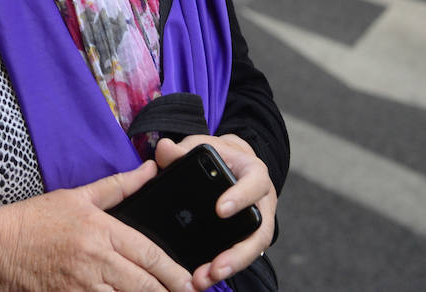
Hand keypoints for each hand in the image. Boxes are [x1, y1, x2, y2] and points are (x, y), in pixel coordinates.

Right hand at [0, 160, 192, 291]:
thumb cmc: (37, 219)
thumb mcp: (78, 196)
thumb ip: (119, 186)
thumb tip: (150, 169)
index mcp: (101, 230)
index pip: (149, 254)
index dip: (174, 272)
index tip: (191, 281)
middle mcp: (96, 260)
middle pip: (144, 284)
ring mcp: (83, 286)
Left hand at [153, 136, 275, 289]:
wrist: (232, 163)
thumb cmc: (218, 156)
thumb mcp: (201, 147)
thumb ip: (181, 150)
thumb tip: (163, 148)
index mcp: (254, 172)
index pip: (254, 183)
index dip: (240, 197)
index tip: (220, 210)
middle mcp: (262, 201)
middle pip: (260, 231)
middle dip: (238, 252)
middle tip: (215, 266)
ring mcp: (258, 222)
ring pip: (253, 249)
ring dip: (231, 266)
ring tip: (205, 278)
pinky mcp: (247, 236)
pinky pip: (240, 254)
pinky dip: (223, 267)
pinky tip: (203, 277)